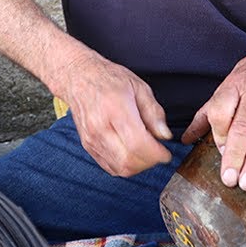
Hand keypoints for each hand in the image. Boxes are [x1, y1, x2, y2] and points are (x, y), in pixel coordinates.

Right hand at [52, 51, 173, 176]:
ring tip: (146, 152)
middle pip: (128, 161)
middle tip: (158, 152)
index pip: (137, 144)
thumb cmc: (110, 79)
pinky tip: (133, 153)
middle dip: (149, 162)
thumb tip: (164, 136)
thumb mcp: (139, 87)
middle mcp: (100, 128)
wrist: (79, 78)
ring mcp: (92, 140)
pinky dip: (125, 166)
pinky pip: (110, 167)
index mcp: (116, 110)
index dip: (156, 154)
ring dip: (138, 167)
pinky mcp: (88, 146)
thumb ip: (154, 112)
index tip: (166, 154)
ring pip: (119, 168)